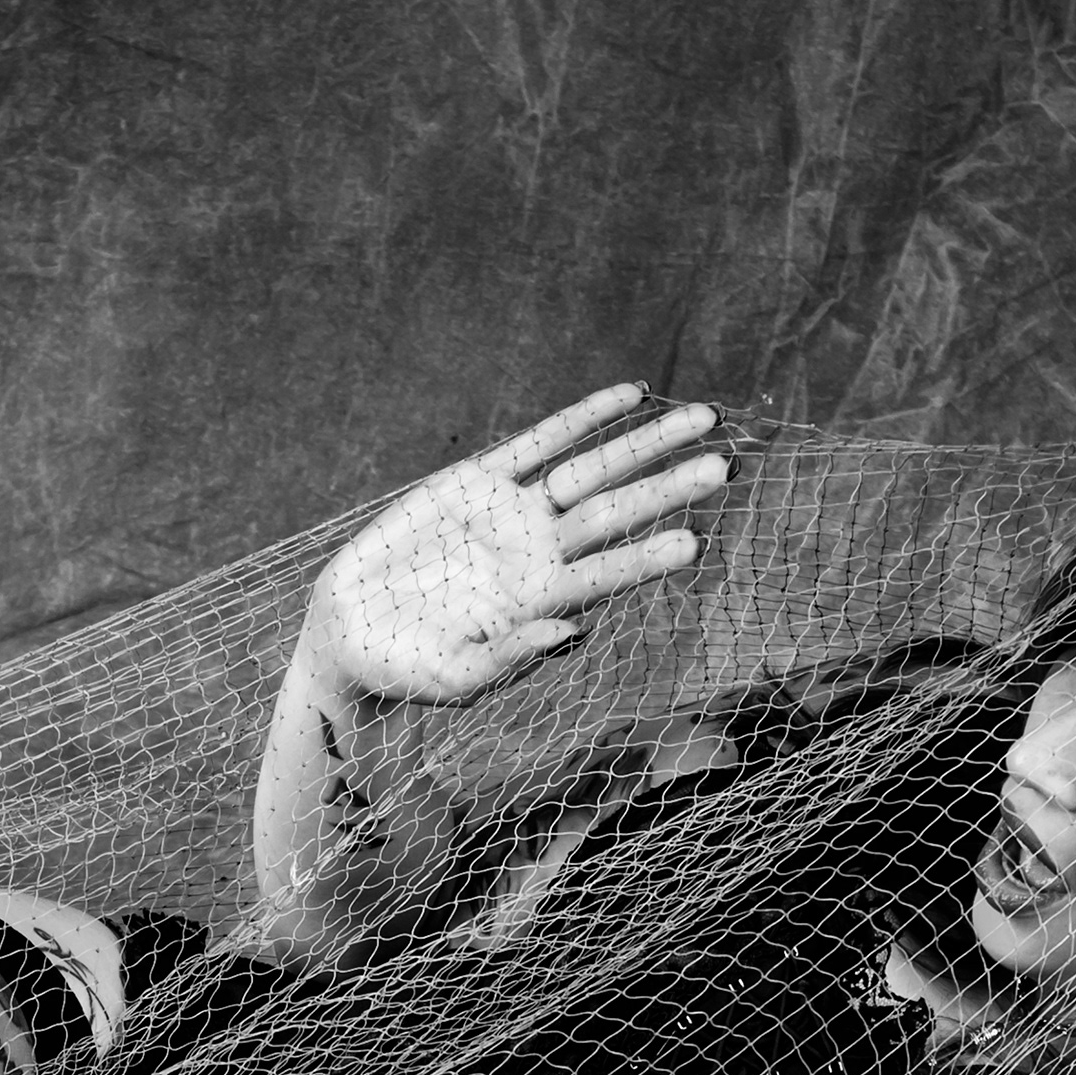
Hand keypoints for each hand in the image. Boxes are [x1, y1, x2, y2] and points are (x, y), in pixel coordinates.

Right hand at [305, 388, 730, 707]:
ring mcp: (511, 514)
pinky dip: (582, 417)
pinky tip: (629, 394)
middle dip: (668, 487)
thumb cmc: (405, 672)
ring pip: (591, 470)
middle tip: (726, 466)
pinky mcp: (475, 482)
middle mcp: (537, 554)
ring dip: (644, 443)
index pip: (607, 574)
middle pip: (616, 512)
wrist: (349, 636)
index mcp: (540, 602)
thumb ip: (511, 661)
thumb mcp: (454, 680)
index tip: (695, 544)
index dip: (648, 557)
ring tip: (704, 417)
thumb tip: (576, 631)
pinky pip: (539, 441)